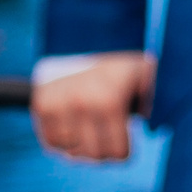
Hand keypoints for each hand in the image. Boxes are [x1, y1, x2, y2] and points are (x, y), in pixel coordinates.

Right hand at [30, 52, 152, 162]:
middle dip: (105, 152)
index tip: (125, 149)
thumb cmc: (120, 61)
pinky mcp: (41, 105)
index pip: (118, 153)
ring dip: (82, 147)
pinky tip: (74, 129)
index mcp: (110, 101)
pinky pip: (51, 142)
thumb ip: (150, 101)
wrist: (85, 35)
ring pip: (71, 152)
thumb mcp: (144, 75)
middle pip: (94, 156)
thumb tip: (147, 123)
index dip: (124, 154)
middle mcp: (82, 104)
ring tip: (91, 132)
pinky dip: (62, 141)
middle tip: (108, 141)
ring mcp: (58, 105)